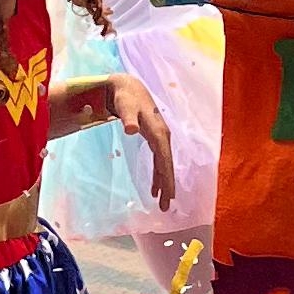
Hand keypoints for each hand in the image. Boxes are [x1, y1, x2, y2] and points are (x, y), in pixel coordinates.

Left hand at [107, 73, 174, 208]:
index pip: (164, 158)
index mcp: (159, 131)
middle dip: (168, 185)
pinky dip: (158, 174)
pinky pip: (159, 160)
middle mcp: (163, 135)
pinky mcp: (154, 138)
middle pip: (167, 164)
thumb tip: (131, 130)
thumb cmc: (125, 97)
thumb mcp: (126, 107)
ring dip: (164, 182)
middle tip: (166, 206)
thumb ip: (128, 118)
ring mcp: (159, 137)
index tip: (168, 194)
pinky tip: (154, 188)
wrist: (127, 87)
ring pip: (164, 164)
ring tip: (163, 202)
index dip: (167, 177)